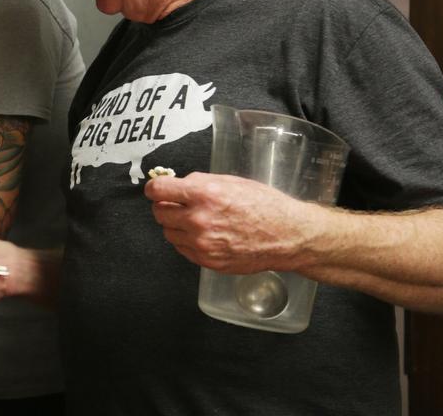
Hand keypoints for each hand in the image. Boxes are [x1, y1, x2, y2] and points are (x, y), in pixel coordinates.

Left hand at [144, 172, 320, 273]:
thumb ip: (199, 183)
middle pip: (159, 213)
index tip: (157, 189)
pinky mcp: (207, 261)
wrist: (287, 236)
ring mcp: (202, 243)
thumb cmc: (264, 205)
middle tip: (177, 204)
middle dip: (165, 206)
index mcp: (204, 194)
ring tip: (194, 220)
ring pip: (168, 232)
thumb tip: (176, 185)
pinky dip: (186, 241)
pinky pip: (182, 249)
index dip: (155, 188)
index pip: (158, 190)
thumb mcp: (230, 182)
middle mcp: (199, 219)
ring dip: (175, 225)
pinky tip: (203, 235)